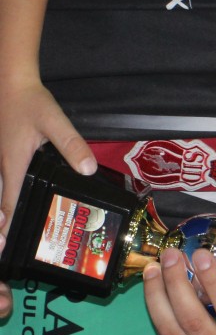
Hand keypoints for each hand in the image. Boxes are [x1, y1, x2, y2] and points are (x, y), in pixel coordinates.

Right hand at [0, 79, 94, 318]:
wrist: (11, 83)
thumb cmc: (30, 103)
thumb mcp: (54, 121)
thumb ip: (72, 145)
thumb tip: (88, 170)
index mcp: (13, 166)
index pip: (10, 205)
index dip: (10, 229)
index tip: (10, 249)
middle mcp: (4, 168)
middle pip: (7, 206)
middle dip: (12, 228)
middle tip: (23, 251)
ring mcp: (4, 164)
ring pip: (8, 196)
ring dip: (14, 214)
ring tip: (26, 237)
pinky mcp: (9, 158)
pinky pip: (11, 185)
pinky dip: (18, 198)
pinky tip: (30, 207)